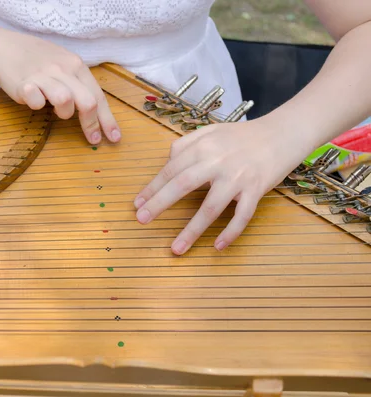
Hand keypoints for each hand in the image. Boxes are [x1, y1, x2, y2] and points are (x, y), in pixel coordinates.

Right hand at [0, 30, 120, 144]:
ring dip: (64, 113)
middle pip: (87, 101)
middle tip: (92, 138)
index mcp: (76, 66)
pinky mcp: (24, 84)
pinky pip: (36, 102)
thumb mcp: (64, 65)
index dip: (107, 120)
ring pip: (65, 101)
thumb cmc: (38, 61)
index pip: (98, 96)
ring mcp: (43, 76)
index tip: (114, 138)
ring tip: (55, 110)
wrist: (5, 49)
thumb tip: (96, 112)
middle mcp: (63, 69)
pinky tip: (33, 98)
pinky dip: (37, 105)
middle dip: (91, 124)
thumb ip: (79, 85)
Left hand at [133, 118, 310, 254]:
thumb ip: (186, 145)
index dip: (152, 188)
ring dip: (191, 231)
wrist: (283, 132)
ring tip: (176, 248)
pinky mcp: (256, 190)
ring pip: (210, 208)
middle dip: (159, 204)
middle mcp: (218, 161)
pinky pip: (242, 216)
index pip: (171, 169)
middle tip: (141, 220)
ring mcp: (238, 177)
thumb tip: (167, 164)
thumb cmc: (243, 135)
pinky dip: (230, 232)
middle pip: (182, 185)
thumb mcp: (210, 131)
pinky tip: (217, 246)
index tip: (137, 204)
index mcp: (203, 146)